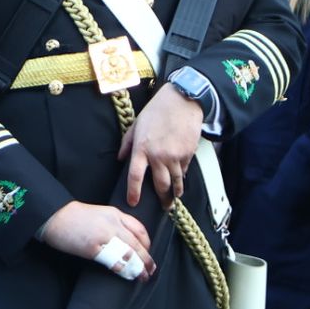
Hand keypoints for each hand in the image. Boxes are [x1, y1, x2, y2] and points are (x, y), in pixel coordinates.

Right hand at [38, 201, 154, 278]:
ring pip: (130, 253)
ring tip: (142, 276)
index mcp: (115, 213)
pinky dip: (124, 270)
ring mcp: (104, 236)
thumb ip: (113, 224)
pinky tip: (128, 275)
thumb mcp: (99, 213)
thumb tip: (125, 242)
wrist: (54, 216)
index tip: (147, 253)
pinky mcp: (94, 248)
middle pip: (138, 243)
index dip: (147, 244)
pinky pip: (114, 261)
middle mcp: (113, 223)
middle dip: (146, 258)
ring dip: (139, 267)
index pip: (139, 229)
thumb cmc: (73, 216)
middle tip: (150, 269)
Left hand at [119, 85, 202, 205]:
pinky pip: (185, 170)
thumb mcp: (136, 125)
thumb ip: (127, 144)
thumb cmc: (156, 111)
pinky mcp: (188, 154)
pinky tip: (181, 177)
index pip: (135, 176)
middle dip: (163, 198)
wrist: (182, 101)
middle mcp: (158, 155)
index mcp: (141, 149)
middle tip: (164, 207)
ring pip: (176, 181)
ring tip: (175, 197)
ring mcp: (175, 156)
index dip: (133, 192)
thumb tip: (120, 159)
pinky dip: (183, 175)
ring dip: (176, 191)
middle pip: (160, 184)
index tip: (133, 202)